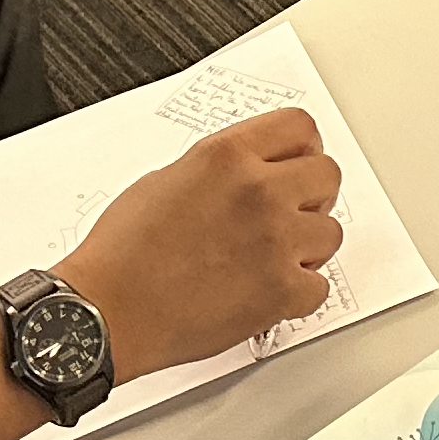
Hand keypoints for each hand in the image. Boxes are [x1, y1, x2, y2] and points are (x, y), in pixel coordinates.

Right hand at [59, 110, 344, 374]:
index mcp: (227, 156)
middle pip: (327, 174)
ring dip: (306, 246)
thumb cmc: (122, 254)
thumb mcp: (165, 179)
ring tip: (271, 258)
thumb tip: (248, 172)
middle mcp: (258, 191)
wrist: (108, 311)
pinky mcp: (280, 291)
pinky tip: (269, 290)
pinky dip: (299, 293)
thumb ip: (220, 169)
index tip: (300, 162)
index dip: (303, 147)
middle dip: (311, 195)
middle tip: (291, 213)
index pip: (301, 128)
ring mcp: (275, 241)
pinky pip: (320, 286)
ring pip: (330, 232)